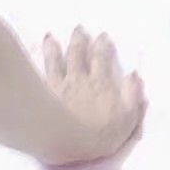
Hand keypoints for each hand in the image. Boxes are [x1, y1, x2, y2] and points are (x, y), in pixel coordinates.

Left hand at [41, 26, 146, 164]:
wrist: (67, 139)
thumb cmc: (100, 133)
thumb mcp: (127, 117)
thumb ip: (132, 95)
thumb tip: (134, 75)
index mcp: (102, 84)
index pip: (102, 60)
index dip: (102, 47)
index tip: (101, 36)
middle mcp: (80, 79)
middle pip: (79, 55)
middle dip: (79, 41)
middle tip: (78, 29)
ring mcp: (60, 84)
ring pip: (57, 60)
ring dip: (55, 47)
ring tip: (50, 37)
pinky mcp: (44, 92)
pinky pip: (44, 70)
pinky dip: (42, 58)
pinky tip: (35, 54)